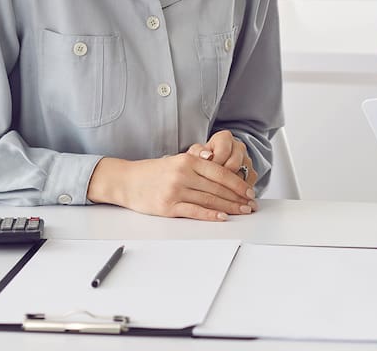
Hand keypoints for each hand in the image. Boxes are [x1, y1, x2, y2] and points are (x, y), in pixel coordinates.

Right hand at [86, 154, 256, 220]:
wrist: (126, 180)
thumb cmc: (153, 172)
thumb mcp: (176, 160)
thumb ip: (197, 162)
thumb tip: (220, 164)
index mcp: (187, 160)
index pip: (220, 172)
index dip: (237, 183)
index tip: (249, 191)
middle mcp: (183, 174)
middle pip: (217, 188)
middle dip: (237, 198)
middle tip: (250, 205)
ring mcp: (175, 191)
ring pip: (209, 200)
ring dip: (229, 207)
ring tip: (242, 211)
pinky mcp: (168, 207)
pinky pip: (194, 211)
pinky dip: (210, 215)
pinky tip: (222, 217)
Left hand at [188, 130, 258, 189]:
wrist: (206, 169)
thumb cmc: (200, 161)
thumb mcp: (194, 154)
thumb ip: (198, 152)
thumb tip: (207, 155)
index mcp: (224, 138)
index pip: (223, 151)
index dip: (214, 164)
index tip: (205, 173)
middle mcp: (238, 147)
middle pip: (234, 165)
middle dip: (222, 178)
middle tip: (211, 186)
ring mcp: (247, 161)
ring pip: (242, 176)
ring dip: (229, 187)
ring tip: (217, 194)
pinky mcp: (252, 174)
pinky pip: (248, 185)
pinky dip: (237, 193)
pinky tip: (227, 198)